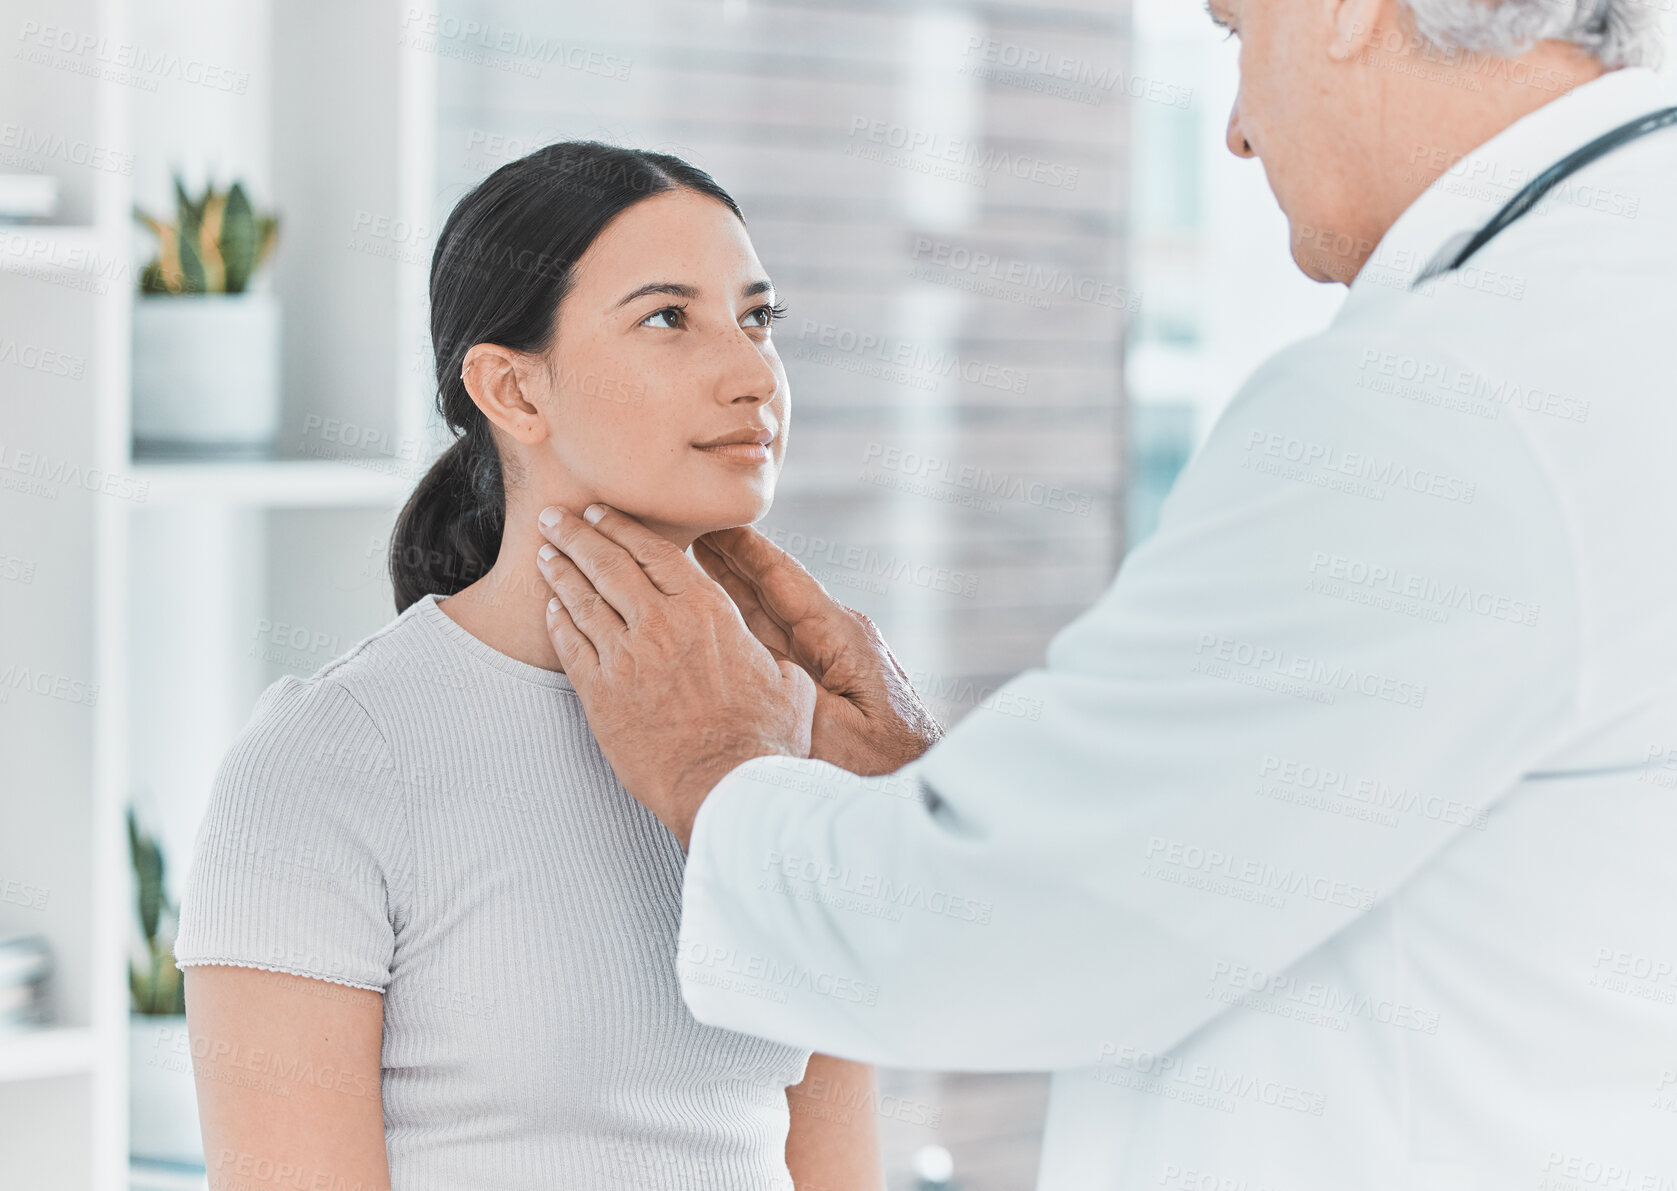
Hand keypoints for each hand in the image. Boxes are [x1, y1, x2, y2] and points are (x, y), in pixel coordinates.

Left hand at [536, 504, 816, 848]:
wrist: (726, 785)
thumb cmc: (765, 738)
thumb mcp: (788, 680)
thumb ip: (769, 655)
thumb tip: (775, 656)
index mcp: (708, 610)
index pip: (656, 552)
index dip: (623, 527)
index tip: (602, 513)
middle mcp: (662, 623)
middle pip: (609, 563)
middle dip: (578, 534)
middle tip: (557, 517)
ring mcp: (626, 657)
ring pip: (582, 599)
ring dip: (560, 570)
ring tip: (545, 554)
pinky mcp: (601, 693)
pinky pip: (570, 645)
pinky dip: (557, 620)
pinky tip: (550, 608)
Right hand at [694, 526, 941, 775]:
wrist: (922, 789)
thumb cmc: (888, 768)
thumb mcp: (837, 738)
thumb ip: (792, 696)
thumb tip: (746, 666)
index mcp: (844, 639)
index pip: (786, 580)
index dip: (746, 549)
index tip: (714, 520)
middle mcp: (838, 639)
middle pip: (773, 589)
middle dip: (731, 558)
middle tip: (688, 526)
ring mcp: (831, 660)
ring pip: (770, 615)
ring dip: (732, 586)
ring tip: (692, 557)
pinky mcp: (826, 684)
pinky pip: (775, 645)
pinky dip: (743, 624)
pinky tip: (717, 617)